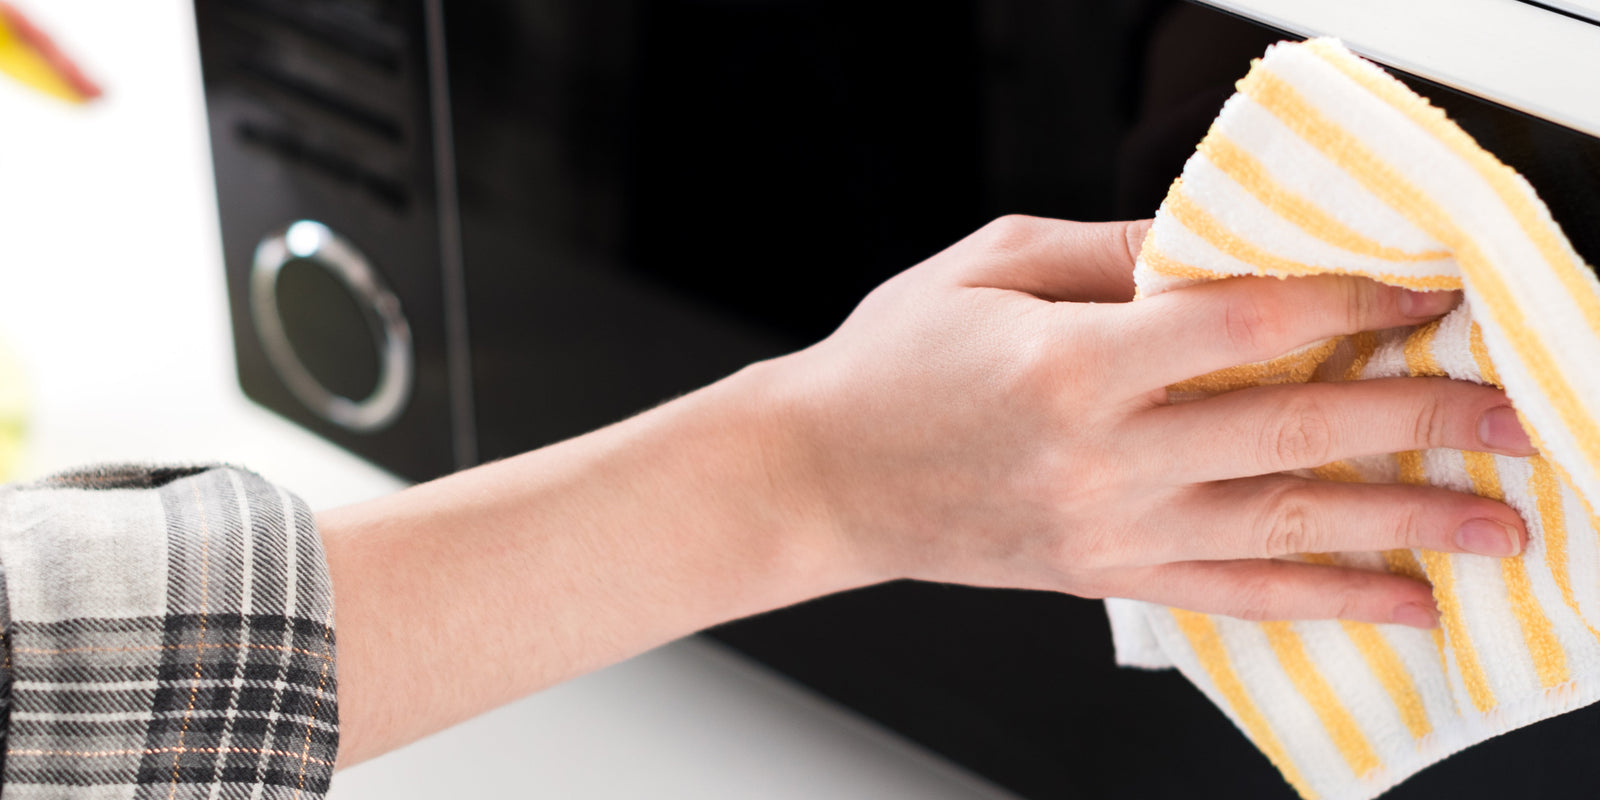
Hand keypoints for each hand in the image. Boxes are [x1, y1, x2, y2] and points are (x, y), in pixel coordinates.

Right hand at [763, 215, 1532, 626]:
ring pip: (1281, 528)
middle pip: (1291, 434)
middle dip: (1417, 420)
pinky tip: (1394, 604)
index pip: (1246, 327)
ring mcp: (1108, 527)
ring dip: (1400, 526)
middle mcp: (1101, 456)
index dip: (1350, 307)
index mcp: (1072, 363)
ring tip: (1494, 523)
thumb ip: (1111, 251)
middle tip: (1509, 416)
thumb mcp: (989, 265)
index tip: (1421, 300)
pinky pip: (1232, 598)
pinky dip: (1322, 603)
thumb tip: (1216, 246)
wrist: (817, 478)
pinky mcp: (1103, 575)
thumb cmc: (888, 367)